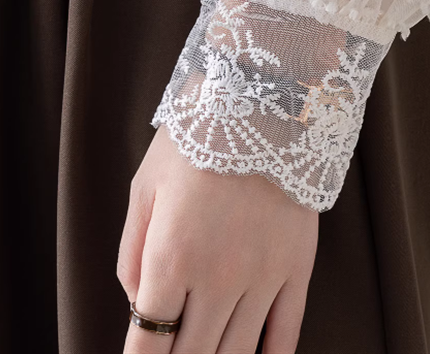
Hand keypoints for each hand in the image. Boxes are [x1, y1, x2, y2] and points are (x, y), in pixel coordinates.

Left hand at [117, 123, 318, 352]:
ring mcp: (262, 276)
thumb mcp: (145, 187)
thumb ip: (132, 253)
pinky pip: (286, 332)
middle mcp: (217, 278)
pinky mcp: (297, 266)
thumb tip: (137, 304)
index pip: (148, 343)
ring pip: (236, 352)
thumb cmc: (198, 139)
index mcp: (171, 258)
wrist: (262, 102)